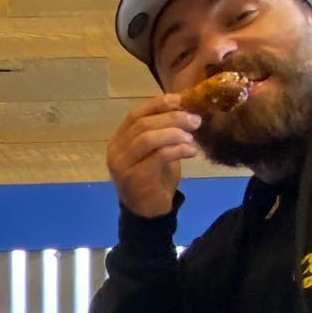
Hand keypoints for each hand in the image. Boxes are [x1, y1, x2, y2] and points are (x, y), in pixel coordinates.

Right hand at [105, 95, 201, 217]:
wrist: (148, 212)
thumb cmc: (154, 179)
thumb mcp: (157, 151)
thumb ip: (162, 132)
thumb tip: (183, 108)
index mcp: (119, 140)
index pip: (134, 115)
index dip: (157, 104)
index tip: (179, 100)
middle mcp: (116, 151)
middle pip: (142, 124)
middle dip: (172, 118)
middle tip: (195, 120)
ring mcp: (122, 165)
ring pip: (148, 138)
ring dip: (174, 134)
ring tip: (192, 137)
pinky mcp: (135, 178)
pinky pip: (158, 157)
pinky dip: (177, 150)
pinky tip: (191, 152)